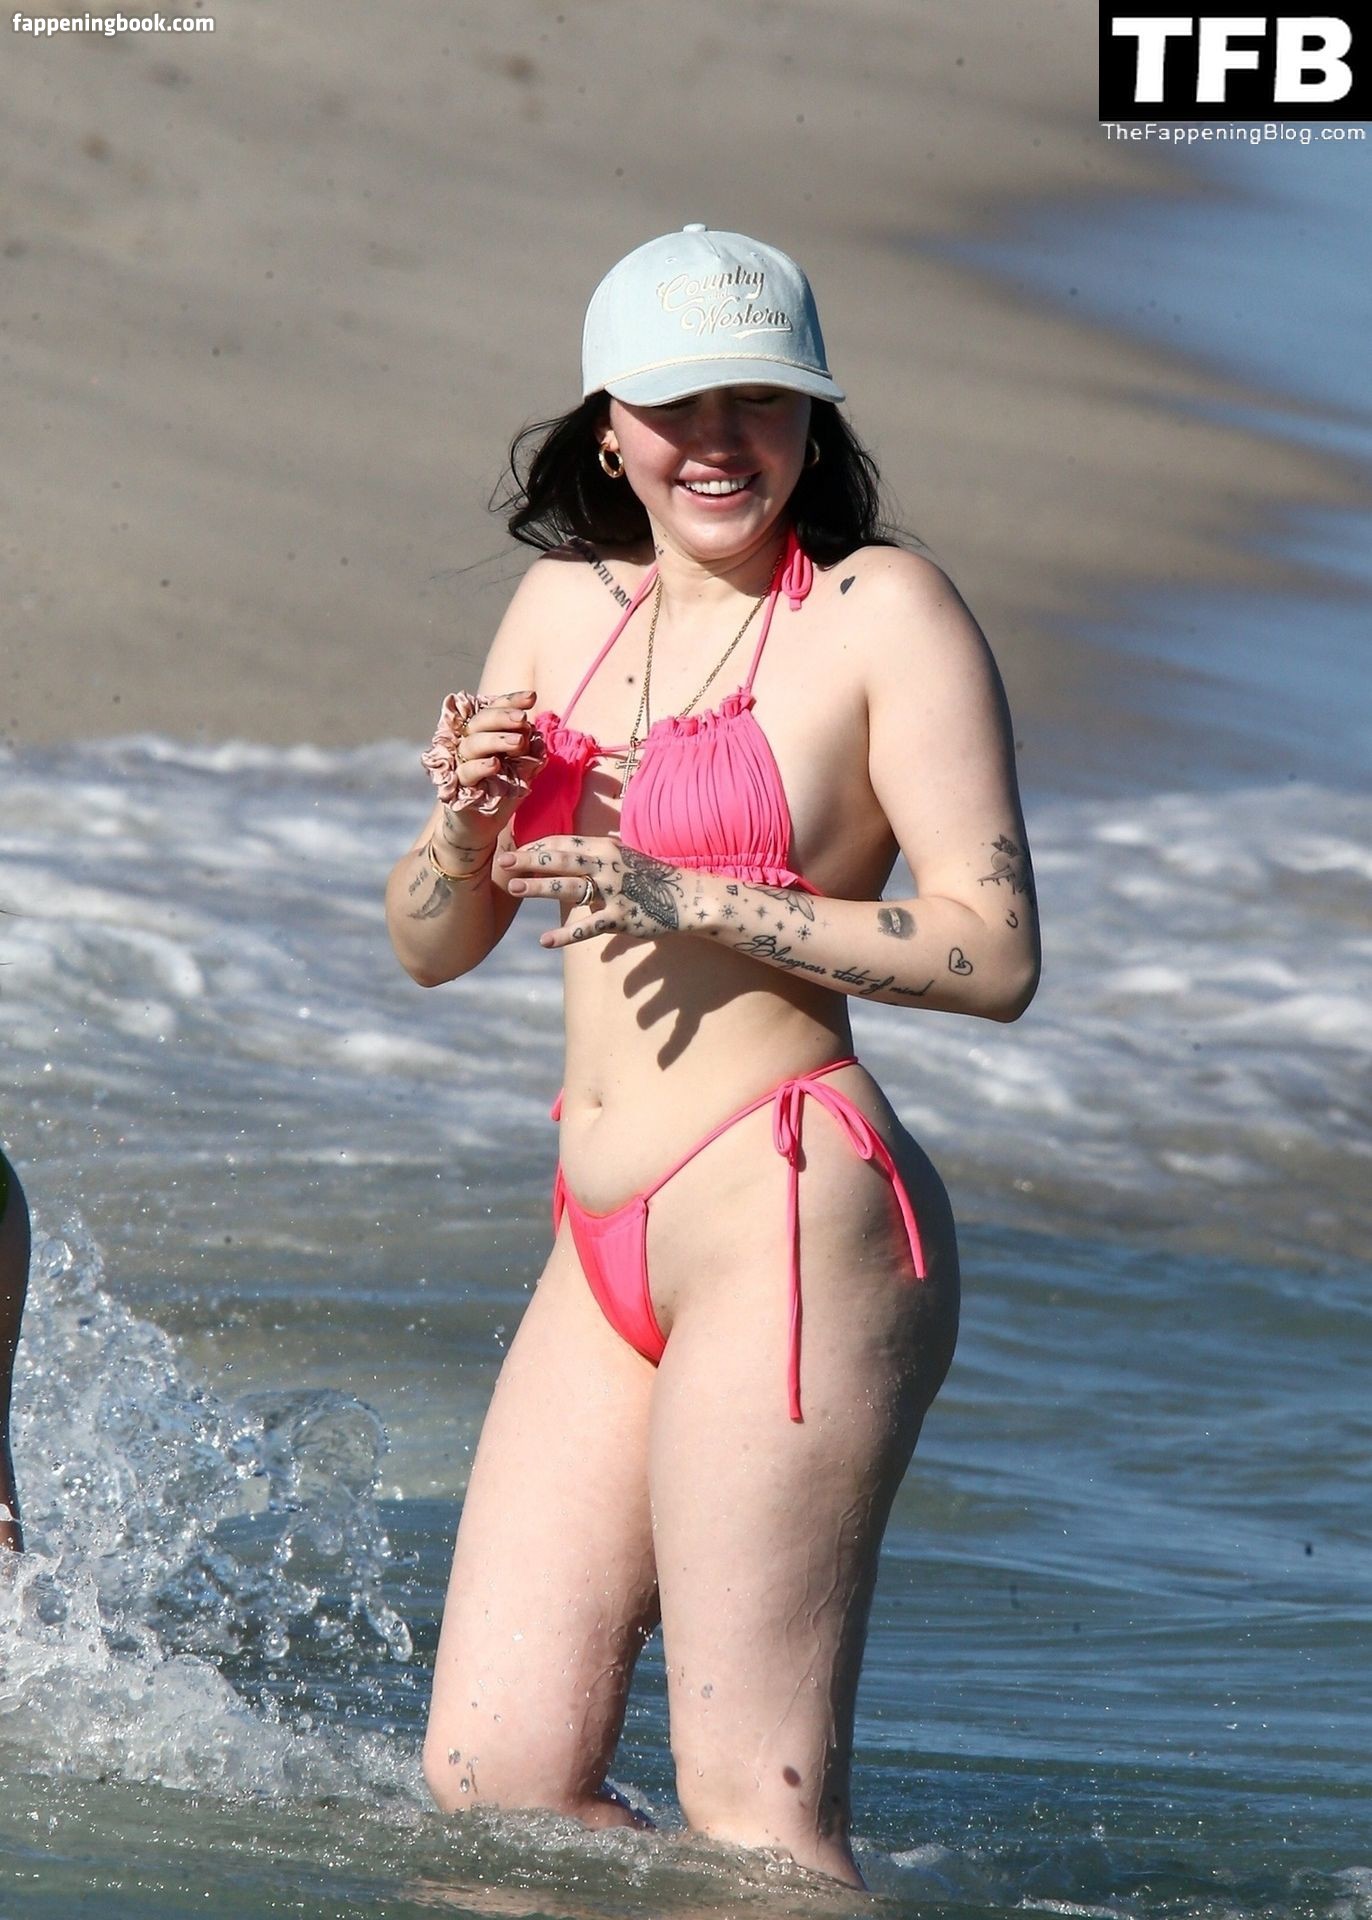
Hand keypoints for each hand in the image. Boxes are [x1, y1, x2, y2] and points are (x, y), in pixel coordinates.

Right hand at [423, 689, 544, 841]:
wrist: (483, 827)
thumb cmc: (502, 792)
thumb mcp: (521, 767)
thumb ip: (526, 748)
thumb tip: (534, 729)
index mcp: (484, 734)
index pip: (493, 709)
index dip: (510, 701)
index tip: (531, 697)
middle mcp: (468, 744)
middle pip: (480, 721)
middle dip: (503, 717)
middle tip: (524, 719)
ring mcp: (460, 763)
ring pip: (472, 744)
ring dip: (496, 739)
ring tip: (518, 742)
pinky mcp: (457, 787)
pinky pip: (466, 772)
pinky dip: (481, 766)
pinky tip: (495, 763)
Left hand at [495, 836, 702, 946]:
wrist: (687, 898)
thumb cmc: (651, 879)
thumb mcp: (622, 859)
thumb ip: (594, 858)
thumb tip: (568, 858)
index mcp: (605, 848)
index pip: (563, 842)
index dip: (536, 846)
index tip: (514, 850)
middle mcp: (607, 865)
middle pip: (560, 859)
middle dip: (529, 859)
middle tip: (502, 861)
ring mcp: (613, 891)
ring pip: (569, 887)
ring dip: (539, 887)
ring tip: (513, 888)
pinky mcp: (621, 917)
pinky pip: (589, 926)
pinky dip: (566, 935)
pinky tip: (544, 942)